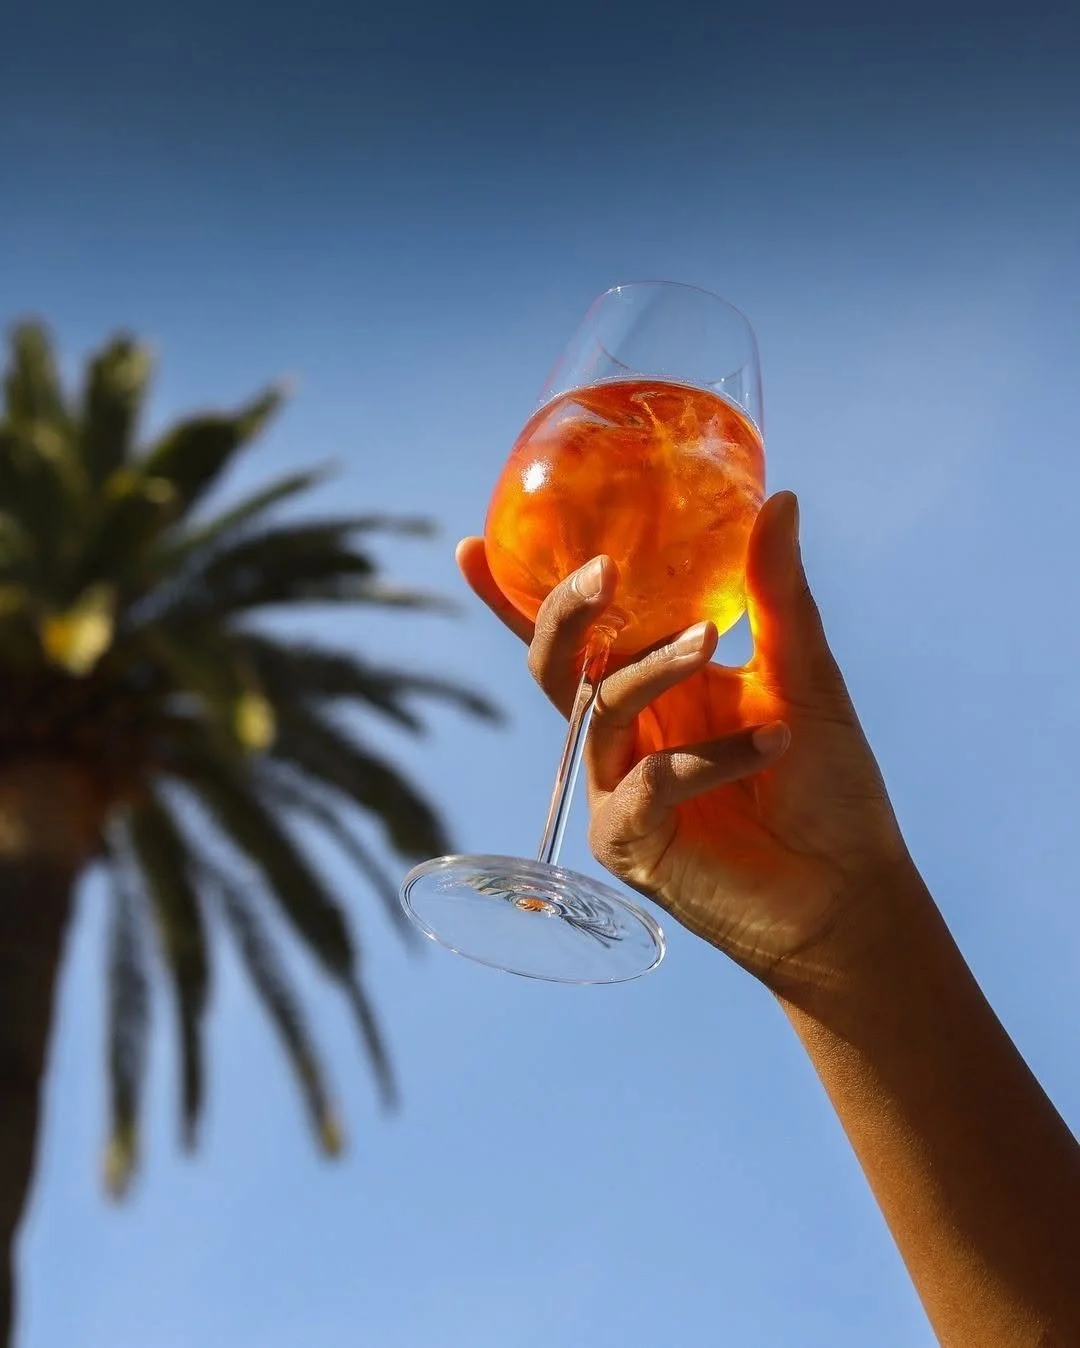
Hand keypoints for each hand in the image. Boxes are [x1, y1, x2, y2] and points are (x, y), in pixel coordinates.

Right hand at [457, 492, 915, 991]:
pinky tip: (772, 742)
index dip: (516, 595)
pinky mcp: (629, 842)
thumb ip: (776, 593)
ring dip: (651, 669)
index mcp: (652, 685)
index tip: (474, 544)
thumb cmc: (826, 781)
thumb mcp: (805, 673)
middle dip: (564, 613)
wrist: (851, 888)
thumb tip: (778, 498)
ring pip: (598, 711)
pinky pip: (648, 782)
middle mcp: (625, 733)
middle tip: (604, 572)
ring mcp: (619, 788)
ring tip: (710, 640)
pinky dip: (708, 756)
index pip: (578, 634)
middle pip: (556, 665)